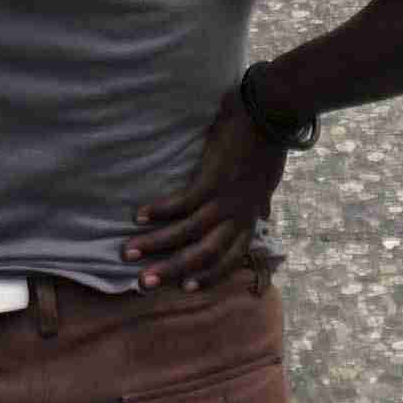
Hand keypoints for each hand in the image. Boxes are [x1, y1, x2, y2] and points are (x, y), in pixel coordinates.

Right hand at [122, 87, 293, 287]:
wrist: (273, 115)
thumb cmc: (269, 146)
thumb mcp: (268, 182)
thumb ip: (260, 201)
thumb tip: (264, 213)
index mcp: (249, 218)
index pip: (229, 259)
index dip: (208, 276)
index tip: (184, 288)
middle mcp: (237, 215)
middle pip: (203, 254)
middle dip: (171, 270)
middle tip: (143, 283)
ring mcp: (225, 200)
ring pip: (189, 232)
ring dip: (156, 244)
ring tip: (129, 252)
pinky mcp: (212, 180)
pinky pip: (183, 203)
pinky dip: (160, 211)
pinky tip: (139, 216)